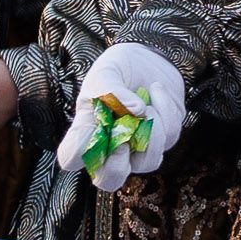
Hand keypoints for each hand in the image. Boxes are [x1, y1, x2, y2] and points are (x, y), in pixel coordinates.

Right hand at [57, 42, 187, 189]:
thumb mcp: (105, 72)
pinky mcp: (164, 139)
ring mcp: (139, 148)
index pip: (71, 158)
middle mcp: (110, 148)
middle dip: (117, 162)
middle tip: (123, 133)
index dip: (79, 149)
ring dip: (150, 130)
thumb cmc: (118, 70)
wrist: (148, 58)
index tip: (95, 121)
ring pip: (148, 162)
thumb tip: (135, 111)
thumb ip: (109, 89)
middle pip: (109, 180)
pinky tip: (156, 89)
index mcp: (86, 133)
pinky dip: (165, 107)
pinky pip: (169, 135)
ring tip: (145, 103)